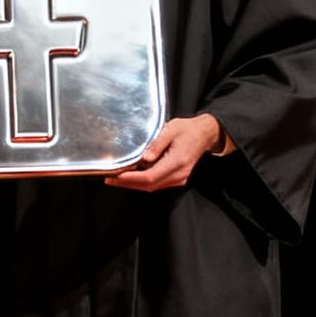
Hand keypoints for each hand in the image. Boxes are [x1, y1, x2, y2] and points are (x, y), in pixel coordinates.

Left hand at [104, 113, 224, 191]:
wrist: (204, 134)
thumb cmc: (188, 129)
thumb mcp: (171, 129)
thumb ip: (157, 144)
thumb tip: (144, 158)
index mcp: (177, 161)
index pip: (150, 176)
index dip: (131, 179)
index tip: (116, 176)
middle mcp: (179, 174)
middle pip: (150, 185)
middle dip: (128, 184)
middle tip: (111, 179)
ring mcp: (179, 178)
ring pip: (153, 187)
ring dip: (134, 185)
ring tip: (118, 178)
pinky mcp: (177, 178)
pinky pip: (158, 184)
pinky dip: (144, 182)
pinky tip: (133, 177)